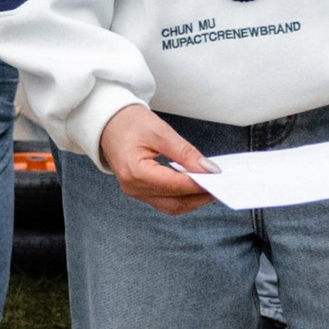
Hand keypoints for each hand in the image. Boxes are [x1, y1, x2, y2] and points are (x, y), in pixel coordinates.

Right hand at [98, 104, 213, 215]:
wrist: (108, 123)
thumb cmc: (130, 123)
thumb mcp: (161, 132)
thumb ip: (186, 152)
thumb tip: (209, 169)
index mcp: (136, 172)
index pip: (175, 185)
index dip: (199, 184)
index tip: (219, 179)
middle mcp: (134, 188)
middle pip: (175, 202)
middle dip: (199, 196)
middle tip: (221, 187)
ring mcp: (135, 192)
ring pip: (171, 206)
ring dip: (193, 200)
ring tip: (211, 187)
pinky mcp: (140, 191)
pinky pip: (165, 201)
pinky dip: (182, 197)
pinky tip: (195, 187)